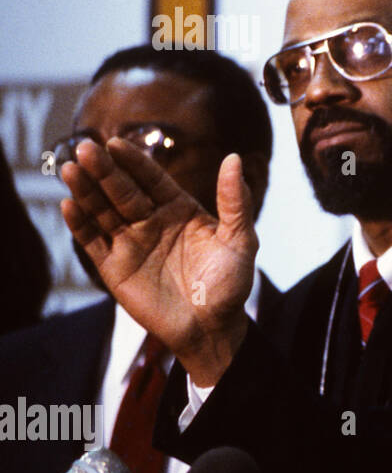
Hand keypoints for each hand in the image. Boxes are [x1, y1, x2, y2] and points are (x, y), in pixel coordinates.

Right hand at [60, 137, 253, 385]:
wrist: (212, 329)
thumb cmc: (230, 284)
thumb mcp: (240, 240)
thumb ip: (236, 202)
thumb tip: (235, 158)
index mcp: (179, 209)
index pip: (152, 179)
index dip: (134, 161)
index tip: (116, 143)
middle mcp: (151, 221)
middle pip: (122, 191)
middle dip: (104, 170)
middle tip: (85, 148)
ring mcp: (130, 243)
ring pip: (103, 211)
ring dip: (86, 191)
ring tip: (70, 169)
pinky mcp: (114, 268)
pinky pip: (93, 242)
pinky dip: (80, 225)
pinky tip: (68, 205)